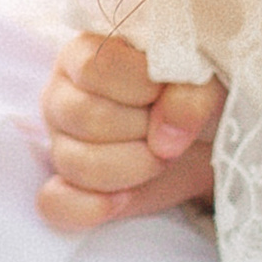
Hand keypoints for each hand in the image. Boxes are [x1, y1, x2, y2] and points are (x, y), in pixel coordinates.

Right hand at [37, 31, 225, 233]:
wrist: (206, 138)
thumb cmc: (195, 95)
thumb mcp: (205, 81)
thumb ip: (190, 94)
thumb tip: (164, 139)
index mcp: (88, 53)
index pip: (97, 66)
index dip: (142, 85)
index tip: (170, 92)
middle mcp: (62, 94)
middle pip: (86, 117)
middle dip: (143, 132)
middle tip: (171, 132)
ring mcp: (58, 142)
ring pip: (74, 163)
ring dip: (133, 169)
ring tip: (161, 157)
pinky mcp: (63, 187)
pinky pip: (55, 204)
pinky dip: (90, 208)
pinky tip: (122, 200)